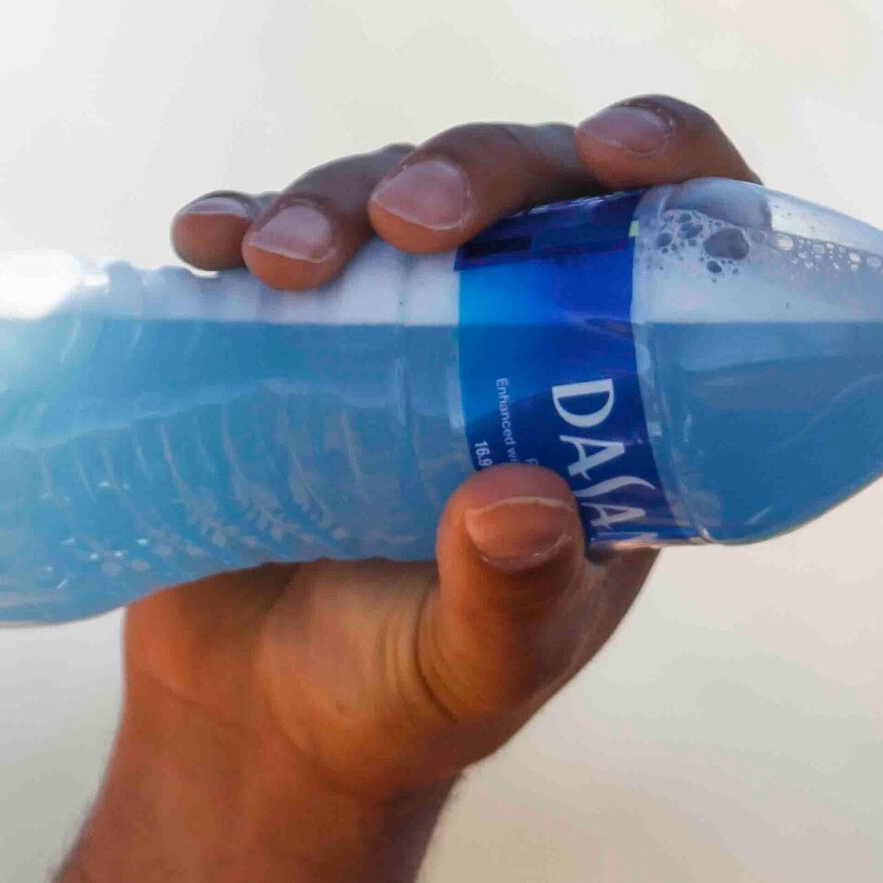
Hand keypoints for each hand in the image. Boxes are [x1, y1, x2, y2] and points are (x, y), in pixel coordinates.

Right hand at [0, 100, 757, 882]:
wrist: (257, 733)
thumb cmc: (409, 698)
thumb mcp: (483, 665)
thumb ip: (513, 596)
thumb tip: (519, 504)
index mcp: (615, 389)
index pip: (678, 234)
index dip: (667, 161)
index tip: (616, 149)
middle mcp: (518, 325)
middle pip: (530, 183)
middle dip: (475, 170)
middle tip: (410, 221)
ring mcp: (396, 318)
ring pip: (391, 192)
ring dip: (338, 195)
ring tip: (280, 264)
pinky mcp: (281, 331)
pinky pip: (267, 241)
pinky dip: (237, 222)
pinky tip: (204, 244)